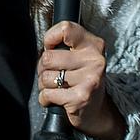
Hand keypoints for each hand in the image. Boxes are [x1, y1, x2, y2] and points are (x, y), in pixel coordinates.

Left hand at [37, 21, 126, 139]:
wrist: (97, 111)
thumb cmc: (82, 80)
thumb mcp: (80, 57)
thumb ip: (65, 47)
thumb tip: (45, 47)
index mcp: (94, 44)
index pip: (65, 29)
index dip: (50, 39)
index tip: (51, 48)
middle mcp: (95, 60)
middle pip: (48, 57)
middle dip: (43, 69)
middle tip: (53, 74)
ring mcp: (90, 78)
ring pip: (45, 77)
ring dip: (44, 86)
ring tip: (56, 88)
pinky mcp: (81, 97)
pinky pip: (47, 94)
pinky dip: (46, 99)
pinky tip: (56, 100)